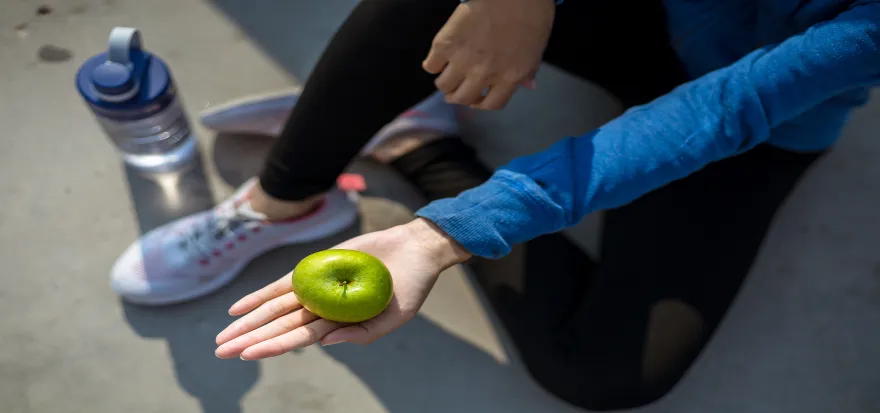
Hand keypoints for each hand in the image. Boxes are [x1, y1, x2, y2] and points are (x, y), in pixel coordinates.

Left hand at [215, 218, 470, 359]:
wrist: (415, 249)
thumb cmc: (410, 287)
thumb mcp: (393, 318)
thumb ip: (361, 333)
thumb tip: (324, 341)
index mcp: (339, 323)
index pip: (297, 338)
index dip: (271, 346)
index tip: (246, 354)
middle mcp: (321, 307)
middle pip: (278, 326)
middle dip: (249, 339)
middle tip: (220, 352)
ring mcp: (316, 286)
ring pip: (274, 308)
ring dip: (248, 321)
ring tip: (223, 336)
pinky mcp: (317, 267)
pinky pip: (283, 283)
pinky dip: (261, 295)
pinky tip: (239, 307)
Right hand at [423, 0, 554, 109]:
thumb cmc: (530, 13)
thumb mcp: (537, 49)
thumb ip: (528, 71)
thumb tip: (529, 86)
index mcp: (510, 78)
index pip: (490, 105)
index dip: (480, 103)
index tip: (475, 97)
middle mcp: (485, 74)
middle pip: (462, 98)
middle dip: (457, 96)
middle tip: (454, 89)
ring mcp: (463, 60)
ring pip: (444, 85)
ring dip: (444, 82)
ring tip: (446, 74)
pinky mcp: (446, 44)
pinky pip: (430, 65)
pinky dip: (432, 64)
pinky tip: (438, 57)